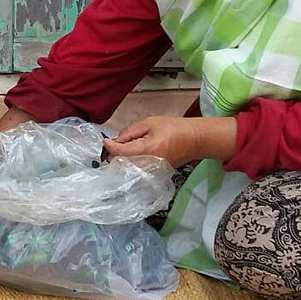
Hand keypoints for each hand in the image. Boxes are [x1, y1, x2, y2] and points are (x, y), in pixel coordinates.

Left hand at [104, 116, 234, 166]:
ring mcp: (152, 173)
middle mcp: (148, 165)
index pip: (120, 153)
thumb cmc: (174, 128)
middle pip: (121, 164)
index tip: (105, 140)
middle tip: (116, 143)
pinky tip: (134, 155)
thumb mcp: (149, 123)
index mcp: (147, 150)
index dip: (109, 146)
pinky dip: (130, 164)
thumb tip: (115, 140)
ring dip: (122, 160)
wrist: (194, 140)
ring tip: (127, 147)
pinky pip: (136, 172)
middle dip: (114, 154)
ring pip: (127, 170)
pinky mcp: (155, 176)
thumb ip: (129, 132)